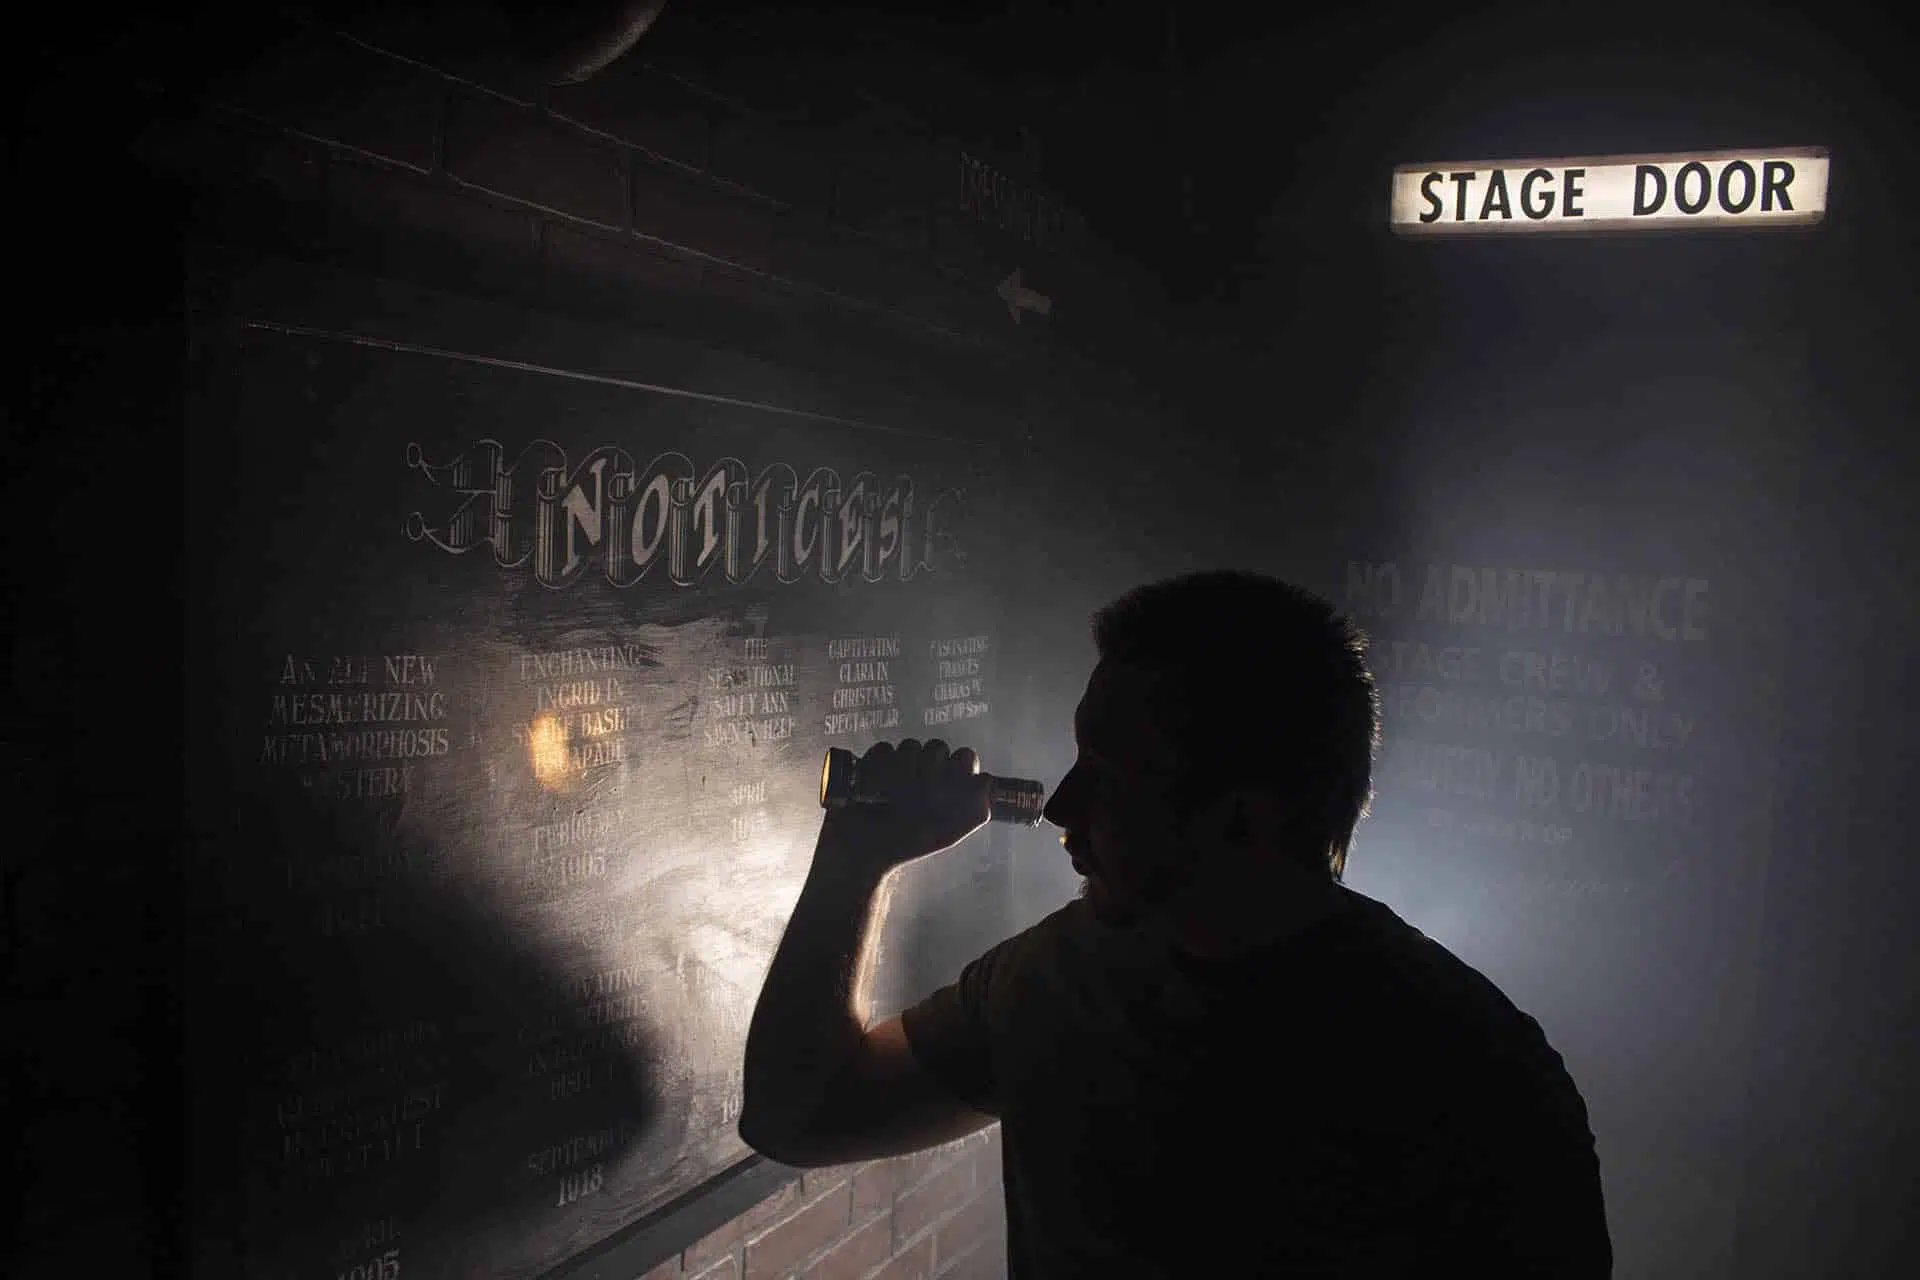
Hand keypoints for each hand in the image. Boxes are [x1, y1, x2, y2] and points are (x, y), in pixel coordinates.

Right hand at [819, 739, 991, 873]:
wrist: (864, 853)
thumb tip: (985, 783)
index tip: (950, 794)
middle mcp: (927, 770)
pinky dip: (879, 767)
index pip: (965, 757)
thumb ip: (977, 809)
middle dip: (930, 772)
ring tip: (895, 799)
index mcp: (948, 783)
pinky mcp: (873, 761)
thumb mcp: (950, 832)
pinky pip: (883, 750)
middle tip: (919, 799)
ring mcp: (900, 763)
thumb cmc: (908, 844)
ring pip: (911, 747)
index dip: (959, 771)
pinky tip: (877, 789)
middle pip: (938, 747)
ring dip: (903, 772)